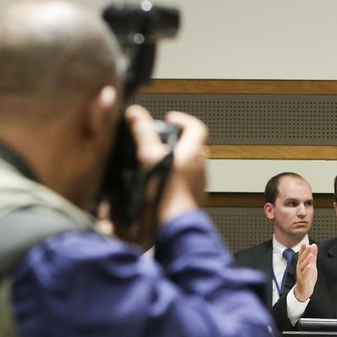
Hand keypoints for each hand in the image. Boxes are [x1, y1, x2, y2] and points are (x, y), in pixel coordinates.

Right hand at [124, 106, 209, 223]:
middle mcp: (200, 166)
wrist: (173, 223)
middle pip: (194, 145)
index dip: (183, 119)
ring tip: (158, 162)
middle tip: (162, 141)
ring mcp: (199, 183)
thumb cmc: (165, 191)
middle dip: (178, 141)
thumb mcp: (148, 156)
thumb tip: (136, 114)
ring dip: (177, 160)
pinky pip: (188, 182)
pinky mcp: (195, 197)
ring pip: (191, 164)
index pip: (196, 127)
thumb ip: (143, 133)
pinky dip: (176, 178)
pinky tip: (161, 182)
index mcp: (193, 151)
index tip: (170, 118)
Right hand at [293, 243, 318, 301]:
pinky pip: (304, 275)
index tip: (304, 243)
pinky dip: (306, 271)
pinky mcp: (303, 281)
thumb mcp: (311, 264)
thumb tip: (313, 245)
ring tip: (310, 255)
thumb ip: (312, 255)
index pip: (301, 256)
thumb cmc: (307, 277)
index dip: (302, 250)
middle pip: (302, 260)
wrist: (304, 291)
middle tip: (308, 247)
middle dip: (305, 253)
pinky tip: (309, 267)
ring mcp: (301, 274)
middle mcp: (300, 268)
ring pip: (303, 267)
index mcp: (301, 264)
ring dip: (306, 260)